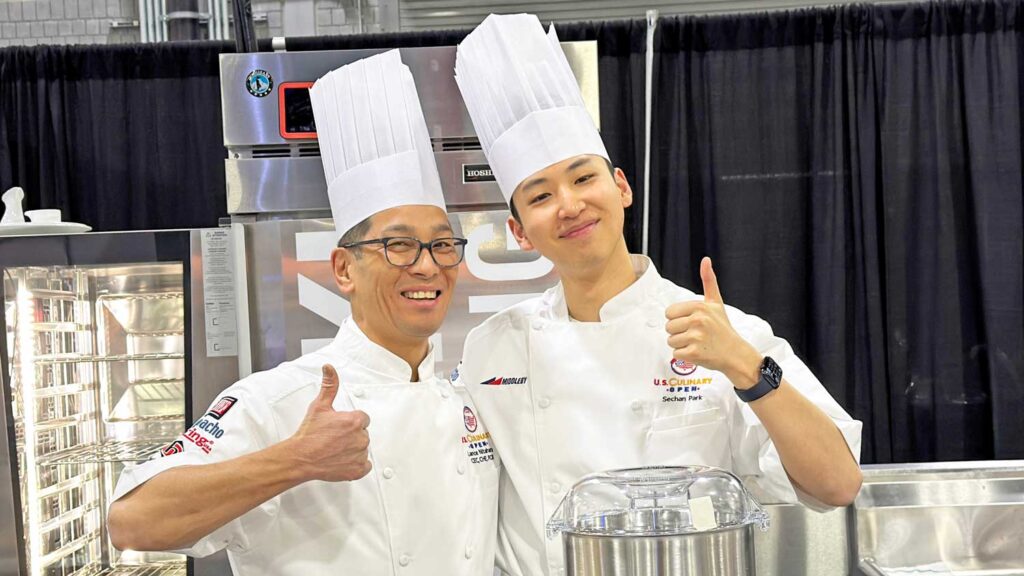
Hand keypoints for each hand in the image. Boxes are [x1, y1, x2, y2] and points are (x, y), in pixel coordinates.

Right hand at [289, 364, 371, 481]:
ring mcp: (359, 455)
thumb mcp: (319, 406)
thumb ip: (329, 386)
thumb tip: (329, 369)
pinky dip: (356, 464)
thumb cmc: (309, 434)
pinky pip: (365, 466)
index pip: (363, 419)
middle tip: (335, 438)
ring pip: (363, 449)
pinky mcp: (357, 470)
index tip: (340, 427)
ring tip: (335, 449)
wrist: (300, 458)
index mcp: (355, 421)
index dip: (350, 422)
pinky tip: (342, 460)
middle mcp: (360, 438)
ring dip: (353, 449)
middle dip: (351, 435)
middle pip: (363, 433)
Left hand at [665, 257, 760, 386]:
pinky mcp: (695, 353)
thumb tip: (705, 260)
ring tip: (697, 343)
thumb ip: (709, 281)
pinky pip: (675, 354)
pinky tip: (698, 352)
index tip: (691, 322)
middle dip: (679, 332)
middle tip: (696, 335)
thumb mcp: (716, 302)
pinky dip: (684, 356)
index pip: (669, 313)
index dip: (678, 319)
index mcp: (700, 307)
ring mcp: (696, 337)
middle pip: (668, 327)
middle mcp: (698, 320)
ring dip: (681, 345)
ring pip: (671, 341)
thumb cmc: (723, 328)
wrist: (735, 353)